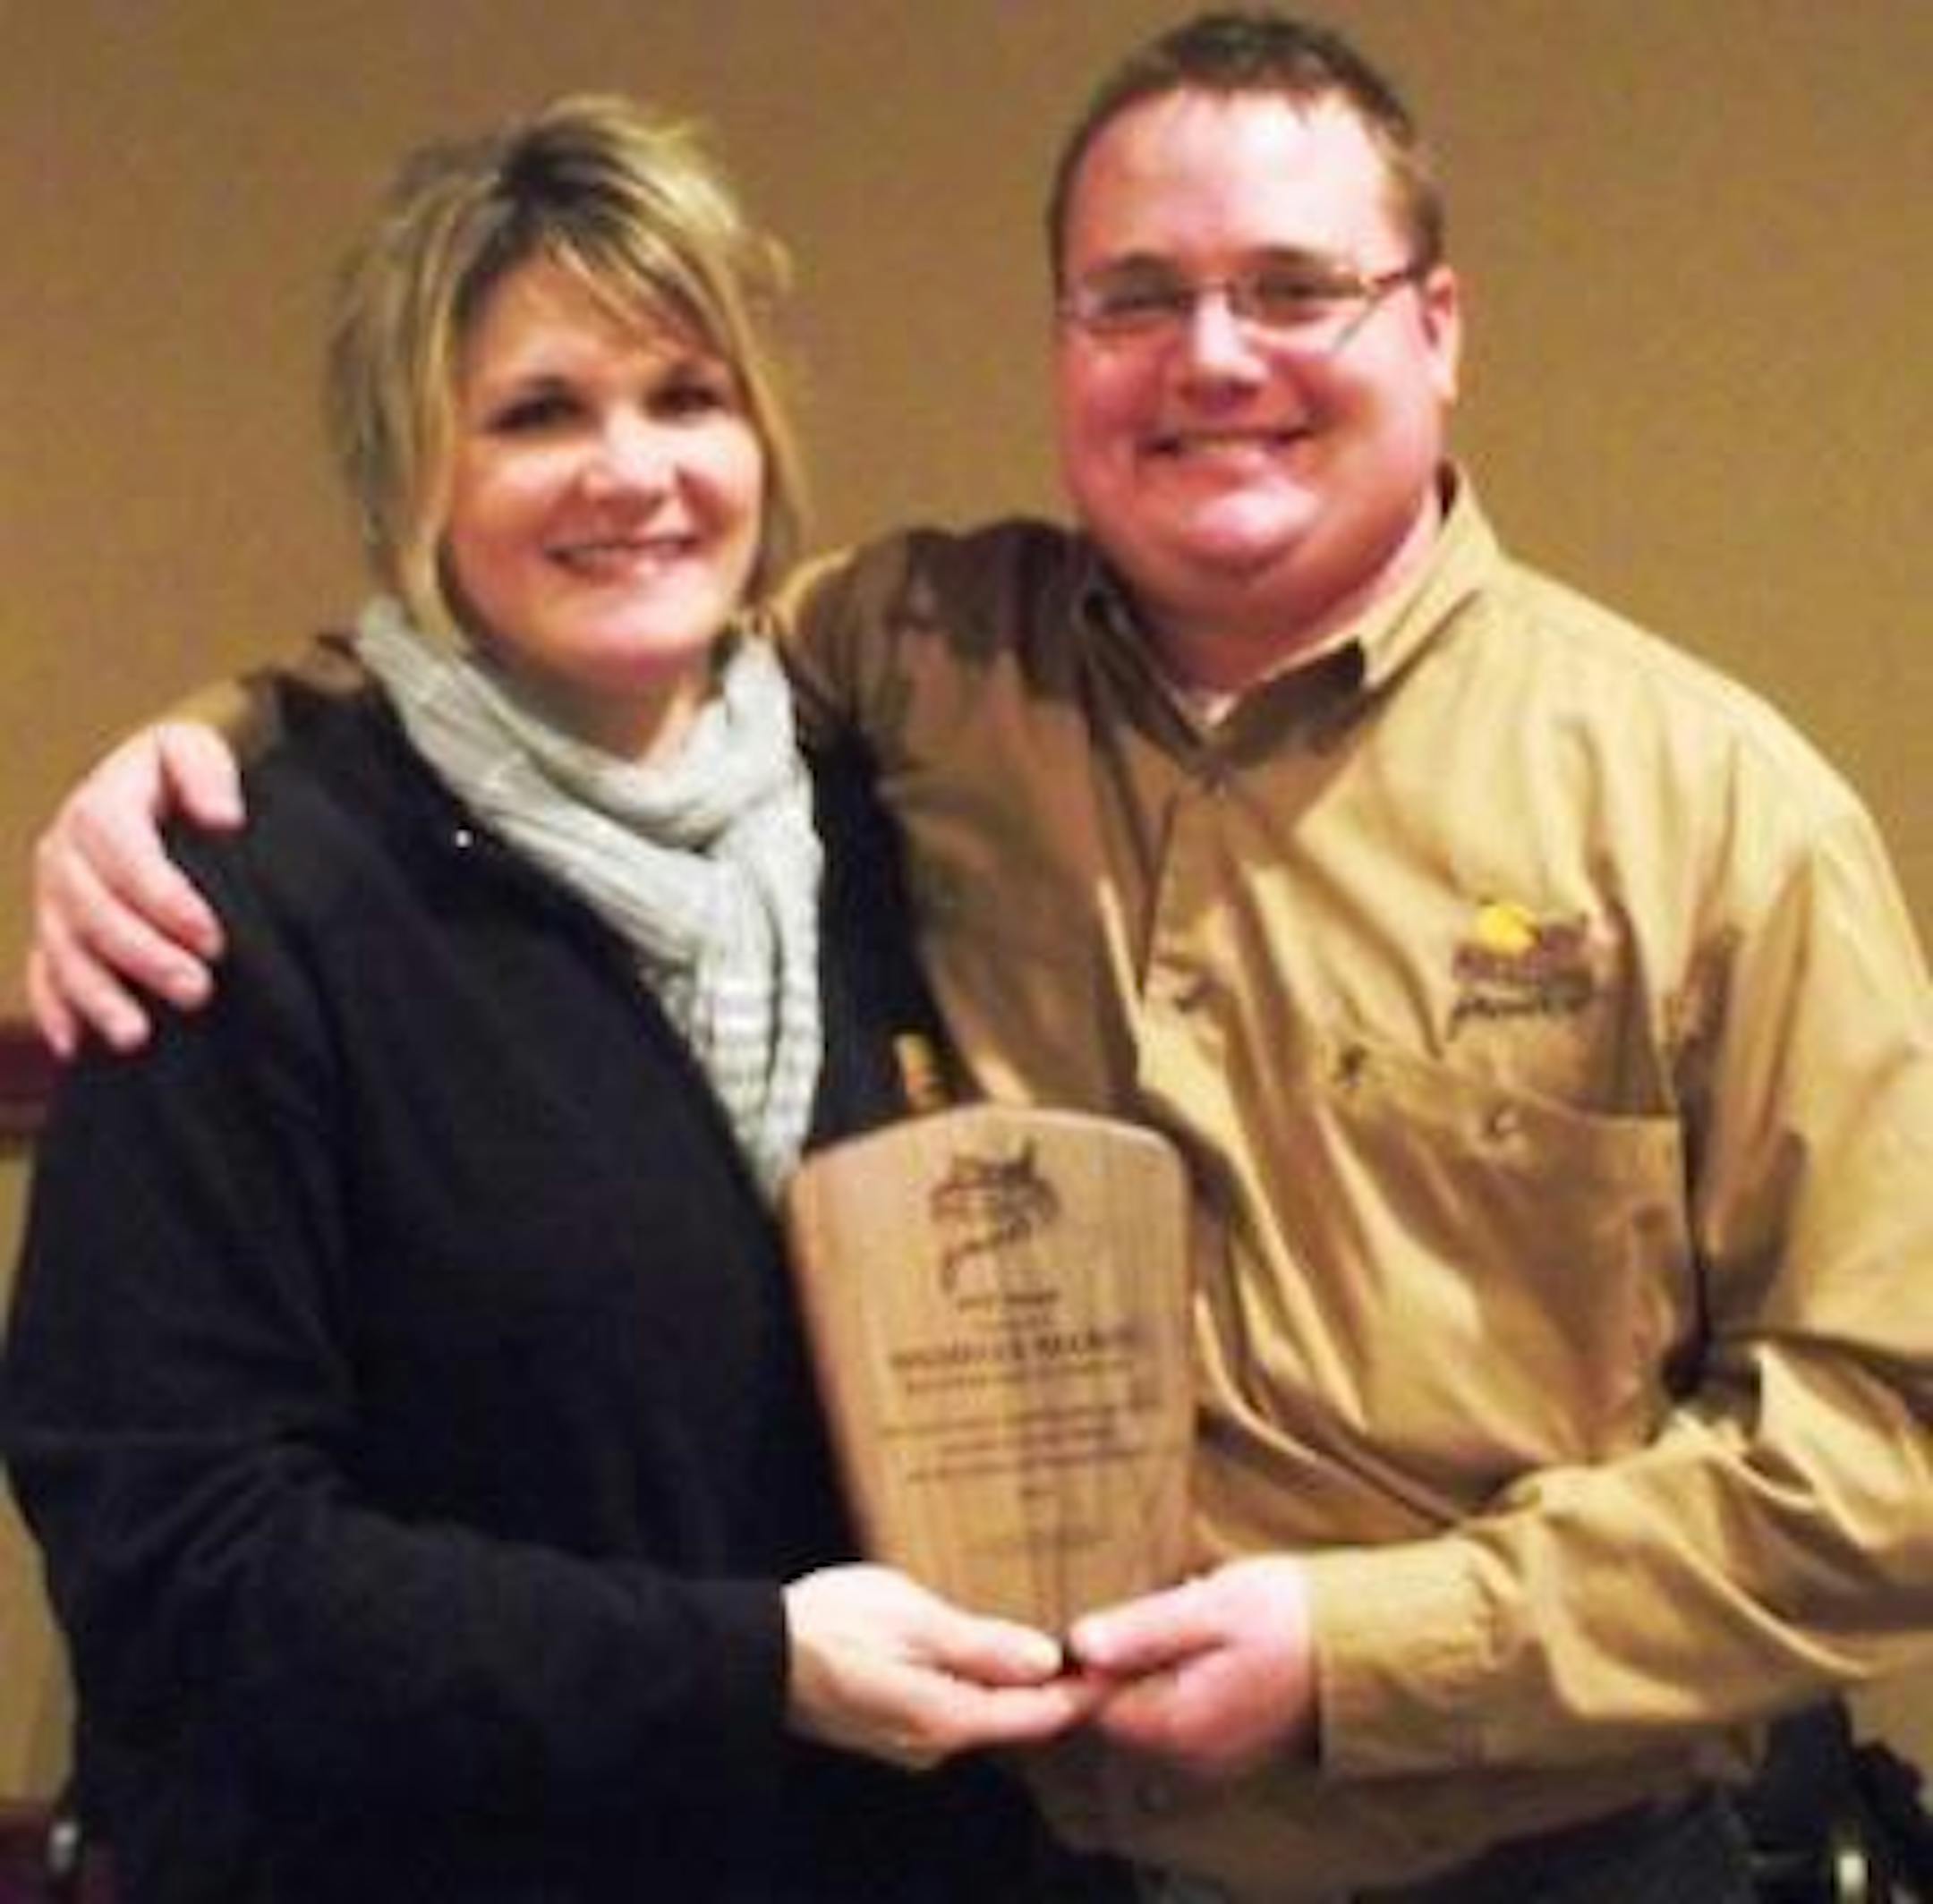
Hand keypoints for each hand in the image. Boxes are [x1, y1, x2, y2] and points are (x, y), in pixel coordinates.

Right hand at [27, 721, 242, 1055]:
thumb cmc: (184, 775)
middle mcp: (65, 851)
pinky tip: (77, 1046)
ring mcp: (53, 895)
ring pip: (64, 950)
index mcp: (102, 805)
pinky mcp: (53, 929)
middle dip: (143, 955)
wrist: (152, 790)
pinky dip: (57, 1009)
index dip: (164, 898)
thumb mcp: (194, 751)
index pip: (124, 852)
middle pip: (92, 910)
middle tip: (198, 991)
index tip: (213, 938)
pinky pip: (43, 972)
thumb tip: (222, 817)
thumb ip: (206, 772)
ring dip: (97, 994)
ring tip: (137, 1035)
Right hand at [783, 1564, 1097, 1770]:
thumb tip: (1045, 1661)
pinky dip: (982, 1686)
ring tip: (1056, 1645)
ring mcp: (910, 1740)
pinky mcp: (890, 1724)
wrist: (753, 1654)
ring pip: (983, 1715)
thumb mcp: (913, 1620)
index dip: (1083, 1693)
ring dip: (1018, 1685)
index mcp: (947, 1719)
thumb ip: (981, 1644)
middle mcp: (934, 1744)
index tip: (1124, 1668)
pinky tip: (989, 1654)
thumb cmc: (832, 1626)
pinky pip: (954, 1709)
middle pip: (1014, 1720)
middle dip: (1057, 1689)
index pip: (1037, 1716)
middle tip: (1101, 1650)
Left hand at [1066, 1556, 1317, 1781]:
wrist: (1371, 1648)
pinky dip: (1190, 1669)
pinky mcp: (1231, 1745)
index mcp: (1177, 1726)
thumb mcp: (1210, 1608)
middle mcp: (1189, 1757)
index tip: (1132, 1613)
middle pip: (1121, 1702)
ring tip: (1208, 1617)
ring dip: (1164, 1654)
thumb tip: (1077, 1645)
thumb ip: (1140, 1630)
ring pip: (1153, 1699)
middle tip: (1182, 1608)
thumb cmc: (1291, 1620)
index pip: (1093, 1701)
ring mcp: (1212, 1757)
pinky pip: (1184, 1705)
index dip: (1095, 1651)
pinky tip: (1223, 1638)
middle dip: (1134, 1649)